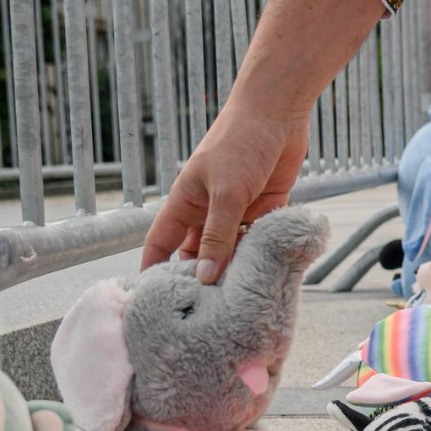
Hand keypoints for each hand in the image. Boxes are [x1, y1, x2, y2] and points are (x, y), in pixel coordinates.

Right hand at [137, 0, 382, 282]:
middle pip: (197, 256)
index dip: (154, 272)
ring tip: (235, 310)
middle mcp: (209, 212)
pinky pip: (260, 244)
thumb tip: (205, 277)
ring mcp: (238, 213)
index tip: (150, 305)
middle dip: (199, 282)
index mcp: (185, 204)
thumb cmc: (241, 141)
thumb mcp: (226, 192)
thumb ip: (217, 235)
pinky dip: (262, 260)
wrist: (280, 111)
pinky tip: (266, 283)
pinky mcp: (267, 211)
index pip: (160, 245)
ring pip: (231, 254)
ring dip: (234, 275)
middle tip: (202, 318)